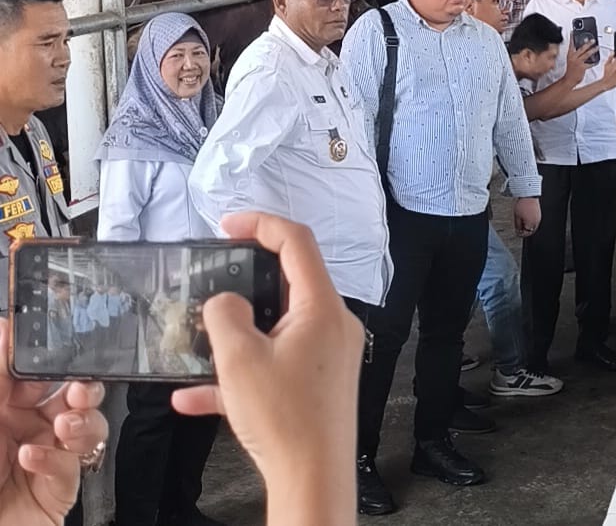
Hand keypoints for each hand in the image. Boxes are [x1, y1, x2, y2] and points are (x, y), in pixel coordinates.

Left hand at [0, 321, 106, 525]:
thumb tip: (5, 327)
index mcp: (2, 406)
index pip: (38, 373)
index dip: (54, 361)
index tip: (63, 349)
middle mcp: (24, 429)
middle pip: (72, 396)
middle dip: (83, 387)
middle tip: (79, 387)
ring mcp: (44, 458)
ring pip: (86, 428)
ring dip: (82, 421)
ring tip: (64, 425)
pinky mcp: (56, 491)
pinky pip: (72, 467)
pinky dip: (57, 459)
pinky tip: (33, 457)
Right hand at [172, 212, 362, 525]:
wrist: (313, 479)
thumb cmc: (286, 419)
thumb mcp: (239, 359)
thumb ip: (224, 316)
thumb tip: (223, 302)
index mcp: (322, 307)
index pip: (297, 242)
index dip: (261, 224)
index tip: (228, 225)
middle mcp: (333, 325)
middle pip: (288, 283)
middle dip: (244, 280)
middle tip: (211, 277)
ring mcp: (328, 355)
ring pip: (276, 327)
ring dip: (237, 332)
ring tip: (200, 339)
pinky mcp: (318, 383)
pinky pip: (275, 364)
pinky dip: (241, 372)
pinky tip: (194, 395)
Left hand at [514, 197, 541, 236]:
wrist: (528, 195)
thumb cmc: (522, 204)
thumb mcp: (517, 217)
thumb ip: (518, 226)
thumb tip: (518, 231)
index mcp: (531, 224)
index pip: (526, 233)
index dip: (521, 234)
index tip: (517, 233)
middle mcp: (536, 222)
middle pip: (531, 231)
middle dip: (525, 231)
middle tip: (519, 230)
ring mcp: (538, 217)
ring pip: (533, 226)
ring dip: (528, 227)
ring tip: (522, 224)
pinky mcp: (539, 213)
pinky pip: (535, 221)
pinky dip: (531, 223)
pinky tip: (526, 219)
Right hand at [565, 39, 599, 84]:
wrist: (569, 79)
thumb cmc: (570, 71)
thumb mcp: (570, 60)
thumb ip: (575, 55)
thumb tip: (580, 50)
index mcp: (570, 55)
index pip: (571, 45)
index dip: (572, 38)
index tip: (573, 32)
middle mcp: (574, 57)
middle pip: (582, 48)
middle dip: (588, 43)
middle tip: (593, 40)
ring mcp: (578, 62)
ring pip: (587, 54)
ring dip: (593, 50)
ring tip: (597, 47)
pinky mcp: (582, 67)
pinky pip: (590, 64)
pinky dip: (594, 62)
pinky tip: (596, 61)